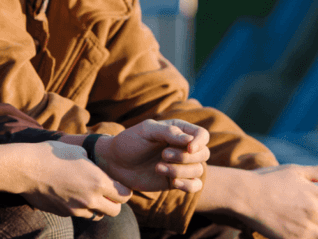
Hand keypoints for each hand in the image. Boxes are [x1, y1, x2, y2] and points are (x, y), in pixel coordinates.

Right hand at [19, 140, 132, 218]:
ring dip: (96, 207)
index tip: (116, 184)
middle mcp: (90, 199)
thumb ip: (91, 162)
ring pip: (97, 215)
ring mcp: (76, 209)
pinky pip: (78, 214)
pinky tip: (69, 194)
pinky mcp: (63, 213)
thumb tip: (94, 165)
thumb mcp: (77, 151)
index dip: (123, 190)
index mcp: (97, 181)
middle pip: (115, 211)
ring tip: (86, 193)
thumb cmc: (50, 154)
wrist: (25, 168)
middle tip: (105, 192)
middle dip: (113, 202)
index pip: (124, 195)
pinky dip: (79, 208)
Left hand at [63, 119, 209, 192]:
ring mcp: (180, 165)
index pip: (202, 135)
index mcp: (178, 130)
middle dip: (186, 157)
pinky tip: (172, 182)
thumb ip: (168, 132)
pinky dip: (187, 185)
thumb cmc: (129, 141)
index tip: (188, 147)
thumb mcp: (146, 131)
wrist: (114, 162)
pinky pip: (195, 186)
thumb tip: (190, 140)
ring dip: (181, 170)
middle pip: (203, 154)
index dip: (199, 142)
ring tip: (158, 167)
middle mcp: (182, 147)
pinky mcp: (176, 180)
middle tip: (163, 155)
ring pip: (198, 170)